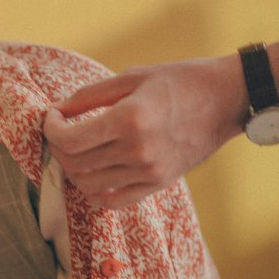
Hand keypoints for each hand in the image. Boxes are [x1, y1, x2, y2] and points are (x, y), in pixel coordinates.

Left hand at [44, 56, 246, 207]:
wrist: (228, 99)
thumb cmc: (180, 81)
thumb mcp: (132, 77)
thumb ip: (89, 96)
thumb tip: (56, 111)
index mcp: (129, 119)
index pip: (70, 139)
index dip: (51, 130)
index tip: (52, 117)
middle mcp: (138, 150)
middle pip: (75, 164)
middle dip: (58, 148)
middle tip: (61, 132)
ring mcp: (149, 171)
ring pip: (88, 185)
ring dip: (72, 170)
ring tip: (76, 151)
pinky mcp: (158, 184)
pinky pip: (113, 202)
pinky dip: (93, 193)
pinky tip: (91, 174)